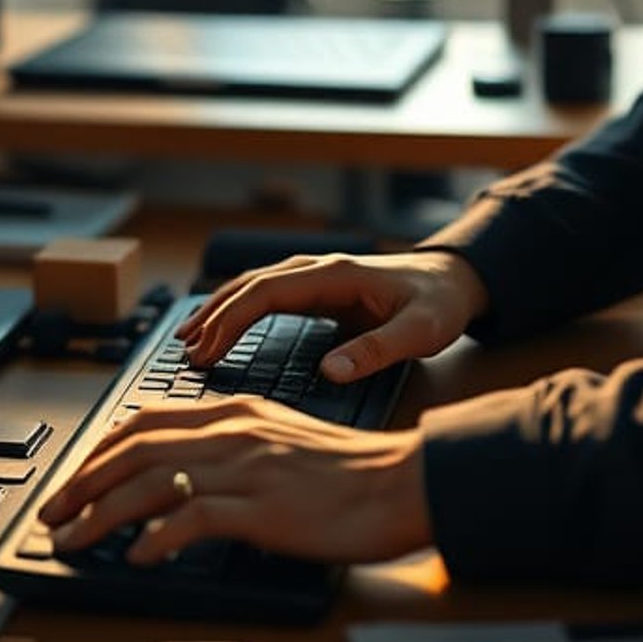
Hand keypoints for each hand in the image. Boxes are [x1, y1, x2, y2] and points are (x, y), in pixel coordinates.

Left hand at [37, 398, 430, 565]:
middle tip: (52, 514)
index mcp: (235, 412)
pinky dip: (157, 537)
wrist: (400, 482)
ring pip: (150, 483)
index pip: (146, 421)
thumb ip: (235, 448)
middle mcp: (232, 432)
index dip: (99, 451)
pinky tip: (137, 556)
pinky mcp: (262, 507)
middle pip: (134, 450)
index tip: (74, 478)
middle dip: (82, 484)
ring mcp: (245, 468)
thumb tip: (188, 478)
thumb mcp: (280, 441)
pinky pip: (194, 517)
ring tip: (73, 541)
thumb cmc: (348, 472)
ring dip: (100, 515)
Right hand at [178, 248, 489, 380]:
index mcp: (335, 275)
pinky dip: (238, 310)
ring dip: (219, 310)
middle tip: (186, 351)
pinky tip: (221, 329)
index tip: (208, 347)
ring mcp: (315, 277)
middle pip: (250, 286)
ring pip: (253, 287)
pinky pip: (266, 296)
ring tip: (189, 340)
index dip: (232, 318)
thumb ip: (377, 351)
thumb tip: (330, 372)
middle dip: (214, 315)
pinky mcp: (317, 290)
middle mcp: (317, 269)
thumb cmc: (439, 304)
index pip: (267, 291)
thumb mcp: (421, 332)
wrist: (456, 279)